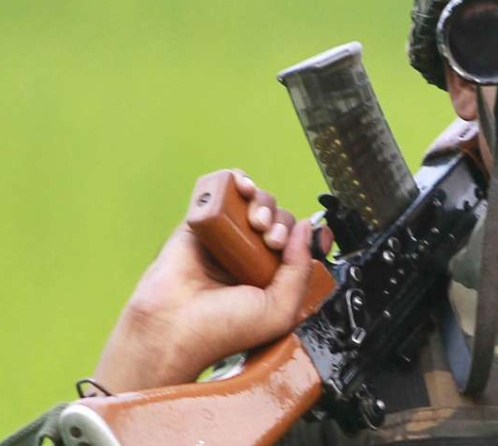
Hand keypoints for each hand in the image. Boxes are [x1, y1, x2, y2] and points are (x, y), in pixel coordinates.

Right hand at [92, 171, 314, 391]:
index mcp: (271, 276)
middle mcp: (251, 255)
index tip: (312, 234)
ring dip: (264, 204)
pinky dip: (238, 180)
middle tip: (271, 241)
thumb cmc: (222, 329)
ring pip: (257, 202)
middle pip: (280, 220)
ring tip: (256, 222)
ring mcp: (227, 238)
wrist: (173, 326)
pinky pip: (225, 191)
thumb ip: (300, 269)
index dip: (309, 233)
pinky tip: (243, 187)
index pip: (298, 244)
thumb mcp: (281, 309)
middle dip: (282, 224)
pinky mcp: (203, 222)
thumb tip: (306, 228)